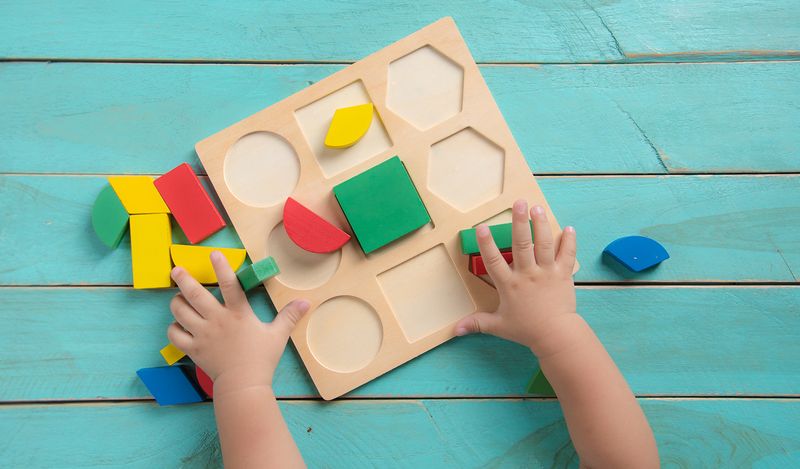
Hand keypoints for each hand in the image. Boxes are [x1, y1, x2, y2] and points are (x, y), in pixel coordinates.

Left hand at [167, 251, 309, 394]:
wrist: (244, 385)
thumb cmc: (261, 359)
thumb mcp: (278, 335)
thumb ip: (289, 316)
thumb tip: (306, 302)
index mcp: (238, 314)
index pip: (229, 285)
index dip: (221, 267)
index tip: (213, 253)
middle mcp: (217, 320)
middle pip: (195, 294)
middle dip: (183, 279)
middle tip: (176, 270)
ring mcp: (202, 335)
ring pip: (180, 312)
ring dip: (177, 302)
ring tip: (178, 297)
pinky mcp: (193, 349)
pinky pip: (175, 334)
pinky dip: (173, 327)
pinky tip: (178, 324)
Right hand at [455, 199, 576, 355]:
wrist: (556, 335)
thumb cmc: (526, 330)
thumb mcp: (498, 326)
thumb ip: (476, 323)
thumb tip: (454, 330)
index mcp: (509, 284)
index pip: (494, 261)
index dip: (486, 244)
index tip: (481, 227)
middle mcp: (527, 274)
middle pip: (522, 244)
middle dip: (520, 222)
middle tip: (519, 203)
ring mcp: (547, 272)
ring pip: (544, 244)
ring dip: (541, 224)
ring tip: (538, 208)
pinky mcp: (563, 275)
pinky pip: (567, 254)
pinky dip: (569, 241)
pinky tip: (569, 228)